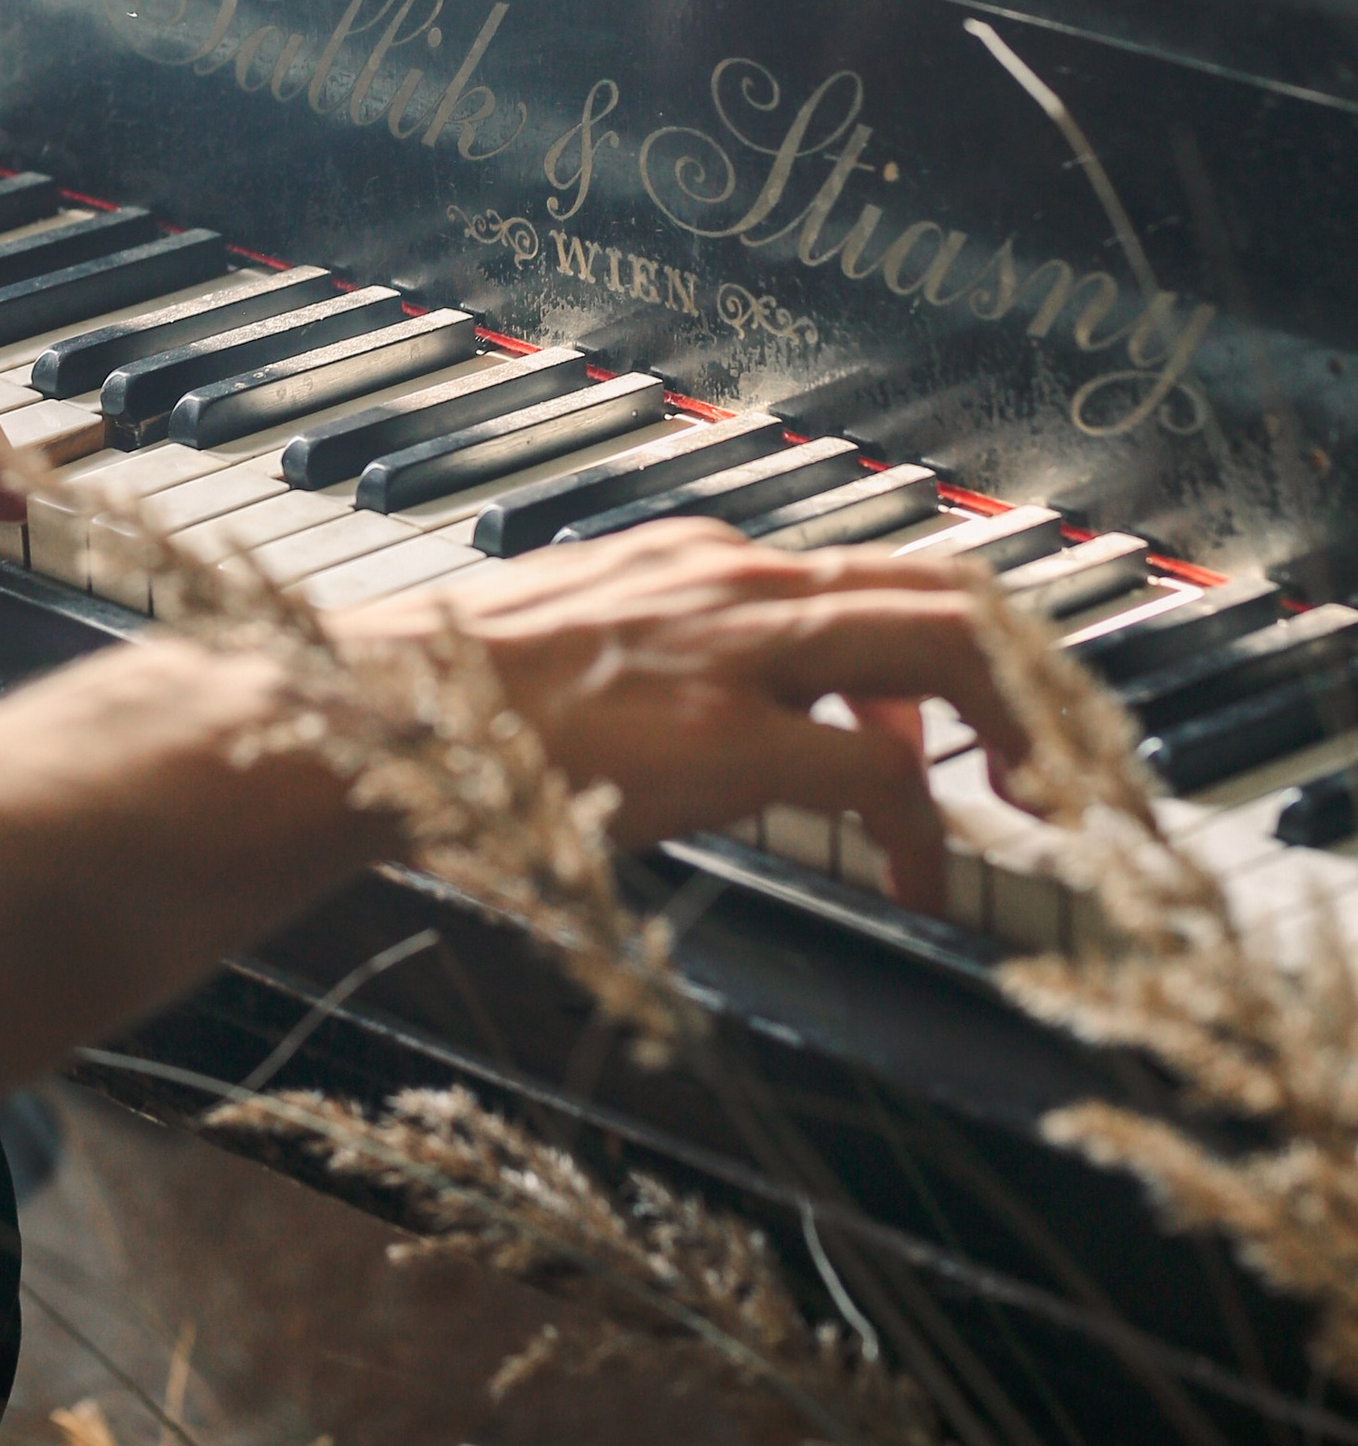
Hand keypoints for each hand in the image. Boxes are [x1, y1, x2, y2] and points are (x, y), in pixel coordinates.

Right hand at [343, 522, 1021, 914]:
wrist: (371, 714)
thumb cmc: (464, 710)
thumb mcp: (591, 654)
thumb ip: (682, 670)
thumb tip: (755, 729)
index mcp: (707, 560)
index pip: (887, 571)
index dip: (968, 648)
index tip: (996, 727)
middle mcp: (737, 578)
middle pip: (954, 591)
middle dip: (1039, 682)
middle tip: (1074, 772)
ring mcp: (735, 648)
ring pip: (949, 647)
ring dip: (1020, 735)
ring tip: (1036, 822)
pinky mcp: (724, 732)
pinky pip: (879, 765)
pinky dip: (924, 826)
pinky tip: (916, 884)